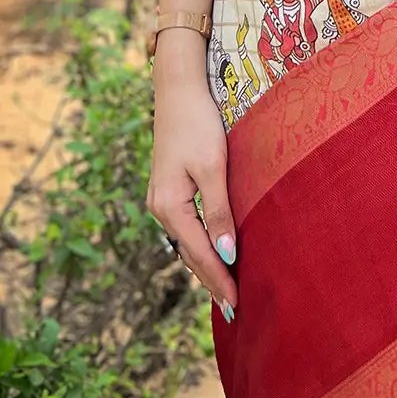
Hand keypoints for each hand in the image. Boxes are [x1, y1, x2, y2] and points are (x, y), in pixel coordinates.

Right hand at [147, 41, 237, 317]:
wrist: (178, 89)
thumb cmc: (199, 123)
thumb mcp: (213, 167)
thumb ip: (219, 211)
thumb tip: (227, 254)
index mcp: (169, 206)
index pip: (199, 254)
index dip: (219, 279)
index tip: (236, 303)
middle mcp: (160, 208)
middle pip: (189, 253)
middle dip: (211, 279)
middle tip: (234, 308)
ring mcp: (162, 199)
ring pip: (186, 242)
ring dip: (205, 264)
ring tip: (225, 288)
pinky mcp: (169, 189)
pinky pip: (186, 227)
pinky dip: (200, 245)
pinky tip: (212, 251)